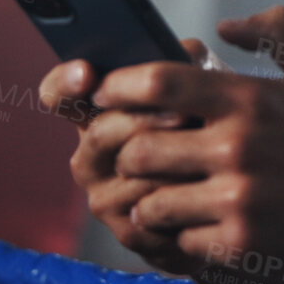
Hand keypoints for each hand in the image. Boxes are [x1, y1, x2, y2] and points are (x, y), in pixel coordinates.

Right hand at [39, 38, 217, 277]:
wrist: (223, 200)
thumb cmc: (205, 134)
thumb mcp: (197, 93)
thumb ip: (186, 67)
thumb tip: (190, 52)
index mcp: (96, 116)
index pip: (60, 96)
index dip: (65, 82)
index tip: (87, 73)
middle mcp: (90, 157)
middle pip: (101, 132)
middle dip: (145, 120)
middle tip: (185, 113)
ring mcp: (104, 197)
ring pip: (130, 173)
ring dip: (172, 161)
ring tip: (206, 152)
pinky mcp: (129, 232)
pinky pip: (150, 212)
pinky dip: (181, 198)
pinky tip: (205, 189)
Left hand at [98, 7, 283, 283]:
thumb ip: (276, 29)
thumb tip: (222, 27)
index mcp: (250, 98)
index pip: (158, 83)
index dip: (118, 87)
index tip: (106, 94)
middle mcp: (239, 146)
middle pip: (139, 147)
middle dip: (131, 152)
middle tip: (137, 155)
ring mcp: (239, 198)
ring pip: (150, 200)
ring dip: (151, 199)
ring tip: (162, 195)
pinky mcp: (241, 242)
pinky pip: (179, 241)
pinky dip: (181, 236)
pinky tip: (196, 225)